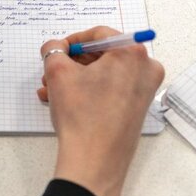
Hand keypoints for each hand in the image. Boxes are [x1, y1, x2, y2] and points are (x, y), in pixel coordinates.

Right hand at [38, 27, 164, 195]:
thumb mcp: (58, 73)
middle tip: (52, 70)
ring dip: (75, 78)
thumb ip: (53, 51)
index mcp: (132, 53)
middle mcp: (145, 69)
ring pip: (104, 74)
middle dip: (73, 63)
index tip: (57, 50)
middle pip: (103, 54)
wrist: (94, 162)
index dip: (73, 40)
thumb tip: (55, 48)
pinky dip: (88, 91)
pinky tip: (62, 100)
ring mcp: (144, 91)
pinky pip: (110, 90)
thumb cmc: (83, 116)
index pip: (99, 34)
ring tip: (50, 90)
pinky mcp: (137, 109)